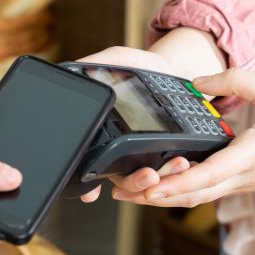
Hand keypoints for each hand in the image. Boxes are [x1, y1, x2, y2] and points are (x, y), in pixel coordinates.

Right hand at [75, 47, 192, 202]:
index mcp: (105, 136)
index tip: (91, 193)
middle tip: (149, 176)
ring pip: (149, 182)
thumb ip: (93, 64)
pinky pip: (172, 174)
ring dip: (162, 178)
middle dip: (135, 182)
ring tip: (178, 164)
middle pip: (122, 181)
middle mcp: (123, 153)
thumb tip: (70, 69)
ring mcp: (146, 157)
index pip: (91, 167)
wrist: (174, 69)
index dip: (88, 185)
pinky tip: (184, 163)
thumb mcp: (115, 60)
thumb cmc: (141, 68)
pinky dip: (177, 173)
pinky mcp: (170, 155)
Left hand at [111, 68, 254, 206]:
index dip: (174, 185)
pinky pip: (207, 193)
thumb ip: (235, 80)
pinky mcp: (244, 186)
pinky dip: (181, 192)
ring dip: (163, 197)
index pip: (207, 176)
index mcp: (252, 156)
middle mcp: (244, 177)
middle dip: (153, 197)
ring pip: (197, 198)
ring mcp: (243, 186)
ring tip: (131, 192)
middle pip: (191, 196)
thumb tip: (197, 82)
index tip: (148, 188)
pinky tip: (162, 186)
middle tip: (120, 192)